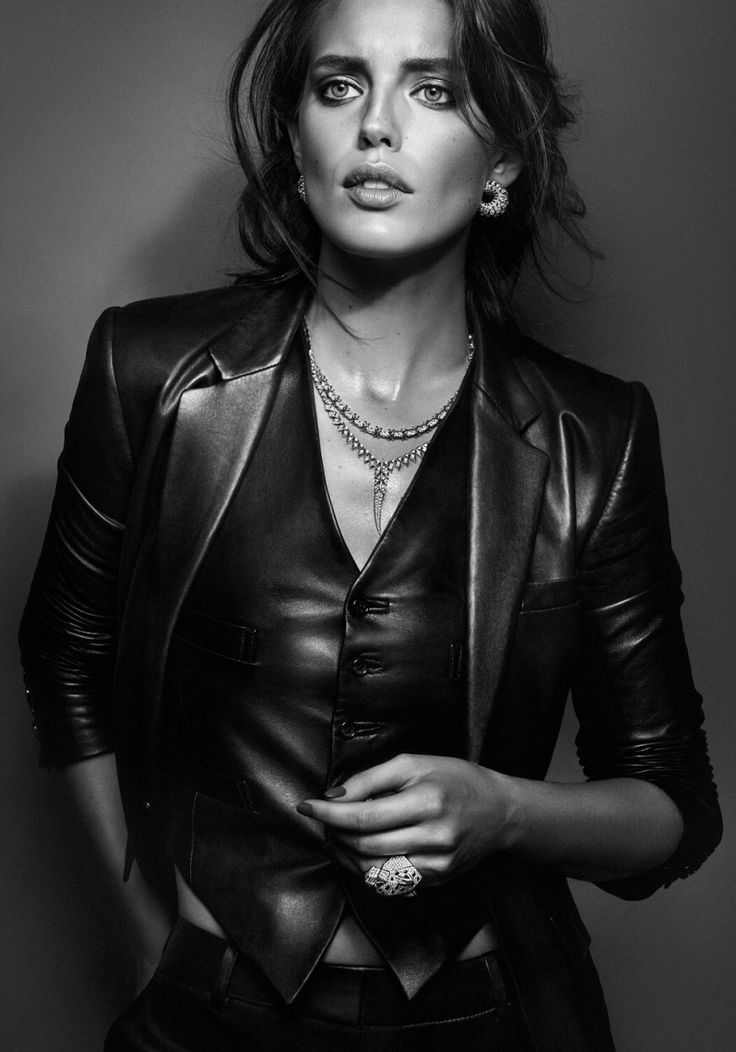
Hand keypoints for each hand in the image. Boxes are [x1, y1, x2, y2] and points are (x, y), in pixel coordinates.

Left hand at [297, 753, 512, 885]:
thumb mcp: (415, 764)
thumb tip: (334, 796)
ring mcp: (436, 865)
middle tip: (322, 818)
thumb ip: (371, 779)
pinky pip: (390, 880)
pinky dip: (367, 867)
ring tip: (336, 835)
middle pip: (364, 845)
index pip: (362, 816)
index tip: (306, 806)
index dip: (328, 814)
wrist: (500, 811)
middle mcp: (432, 838)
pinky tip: (361, 850)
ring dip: (344, 854)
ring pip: (372, 870)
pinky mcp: (437, 880)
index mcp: (426, 801)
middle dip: (334, 832)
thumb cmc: (456, 779)